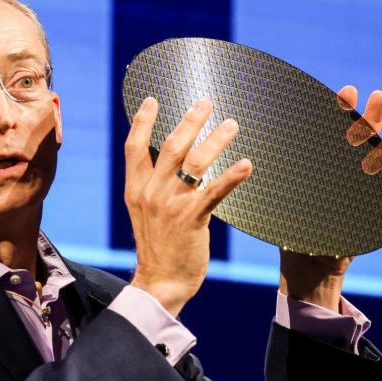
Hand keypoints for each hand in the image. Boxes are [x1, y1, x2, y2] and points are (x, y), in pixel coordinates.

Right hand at [124, 98, 252, 316]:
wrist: (160, 281)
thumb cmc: (158, 247)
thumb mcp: (145, 212)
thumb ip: (153, 187)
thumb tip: (170, 164)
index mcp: (135, 190)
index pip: (134, 148)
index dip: (143, 121)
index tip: (151, 100)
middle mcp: (150, 193)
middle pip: (170, 147)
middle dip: (189, 121)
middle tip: (206, 102)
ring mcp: (170, 205)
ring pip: (195, 163)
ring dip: (215, 140)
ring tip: (232, 124)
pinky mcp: (191, 219)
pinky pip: (214, 191)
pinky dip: (232, 176)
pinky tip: (247, 164)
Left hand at [279, 86, 381, 309]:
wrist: (306, 268)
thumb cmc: (290, 234)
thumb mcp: (285, 202)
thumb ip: (283, 179)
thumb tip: (252, 153)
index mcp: (322, 171)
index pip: (332, 136)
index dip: (339, 114)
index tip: (343, 93)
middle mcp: (345, 176)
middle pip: (360, 142)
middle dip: (367, 118)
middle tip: (373, 94)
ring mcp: (363, 191)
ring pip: (381, 160)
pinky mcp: (375, 210)